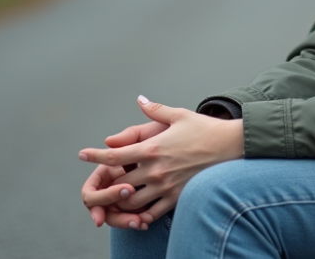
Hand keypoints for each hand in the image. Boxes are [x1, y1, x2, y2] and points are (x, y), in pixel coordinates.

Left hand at [79, 96, 244, 229]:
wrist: (231, 147)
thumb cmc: (205, 129)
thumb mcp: (179, 115)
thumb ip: (155, 110)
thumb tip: (139, 99)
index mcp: (152, 148)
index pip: (114, 155)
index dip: (94, 156)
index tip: (82, 154)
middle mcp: (154, 170)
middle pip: (118, 183)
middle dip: (106, 184)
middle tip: (100, 184)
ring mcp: (165, 186)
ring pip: (131, 202)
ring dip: (121, 201)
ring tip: (116, 199)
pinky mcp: (177, 198)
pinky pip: (152, 213)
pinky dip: (141, 215)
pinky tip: (137, 213)